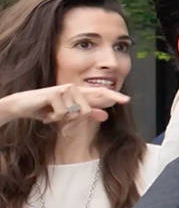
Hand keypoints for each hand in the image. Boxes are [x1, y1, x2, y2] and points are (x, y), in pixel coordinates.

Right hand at [0, 82, 128, 124]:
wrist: (22, 105)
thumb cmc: (47, 109)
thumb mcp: (68, 114)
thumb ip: (87, 113)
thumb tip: (105, 116)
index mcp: (79, 92)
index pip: (100, 92)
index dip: (114, 96)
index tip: (127, 100)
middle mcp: (74, 88)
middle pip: (87, 111)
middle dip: (73, 120)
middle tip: (59, 117)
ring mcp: (65, 89)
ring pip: (75, 113)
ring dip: (61, 119)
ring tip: (51, 112)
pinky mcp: (55, 93)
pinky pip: (63, 114)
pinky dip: (53, 118)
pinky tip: (46, 112)